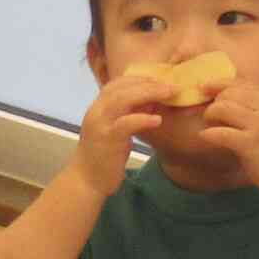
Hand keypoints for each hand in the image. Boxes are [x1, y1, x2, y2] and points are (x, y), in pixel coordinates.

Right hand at [72, 70, 171, 194]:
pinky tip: (157, 120)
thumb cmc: (105, 156)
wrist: (87, 181)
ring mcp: (100, 124)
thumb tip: (153, 101)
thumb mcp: (117, 130)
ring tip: (168, 95)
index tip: (161, 80)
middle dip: (149, 83)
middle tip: (171, 86)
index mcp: (99, 107)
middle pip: (122, 86)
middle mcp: (96, 111)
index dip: (140, 78)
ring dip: (148, 93)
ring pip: (122, 99)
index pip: (118, 82)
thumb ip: (130, 114)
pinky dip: (143, 119)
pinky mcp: (107, 139)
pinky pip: (126, 123)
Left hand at [189, 78, 258, 185]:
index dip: (218, 83)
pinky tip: (206, 137)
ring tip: (210, 125)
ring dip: (210, 115)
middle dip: (214, 103)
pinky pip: (220, 133)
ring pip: (222, 108)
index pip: (239, 82)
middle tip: (211, 116)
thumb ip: (254, 106)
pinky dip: (208, 134)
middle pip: (228, 94)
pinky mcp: (249, 144)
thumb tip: (223, 96)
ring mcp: (258, 126)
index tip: (204, 88)